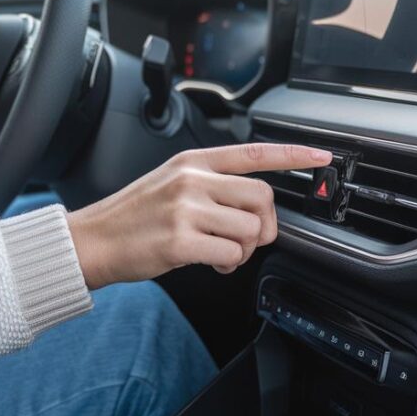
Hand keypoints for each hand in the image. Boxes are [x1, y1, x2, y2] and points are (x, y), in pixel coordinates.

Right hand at [67, 143, 332, 288]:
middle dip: (265, 226)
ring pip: (250, 229)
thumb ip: (211, 184)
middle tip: (249, 239)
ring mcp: (186, 209)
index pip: (255, 152)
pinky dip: (229, 263)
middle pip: (262, 197)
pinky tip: (213, 262)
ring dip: (245, 250)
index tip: (322, 157)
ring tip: (223, 253)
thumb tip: (254, 204)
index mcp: (194, 162)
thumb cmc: (134, 216)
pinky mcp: (180, 241)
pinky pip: (231, 253)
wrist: (94, 240)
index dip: (294, 155)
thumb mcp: (171, 182)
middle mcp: (192, 180)